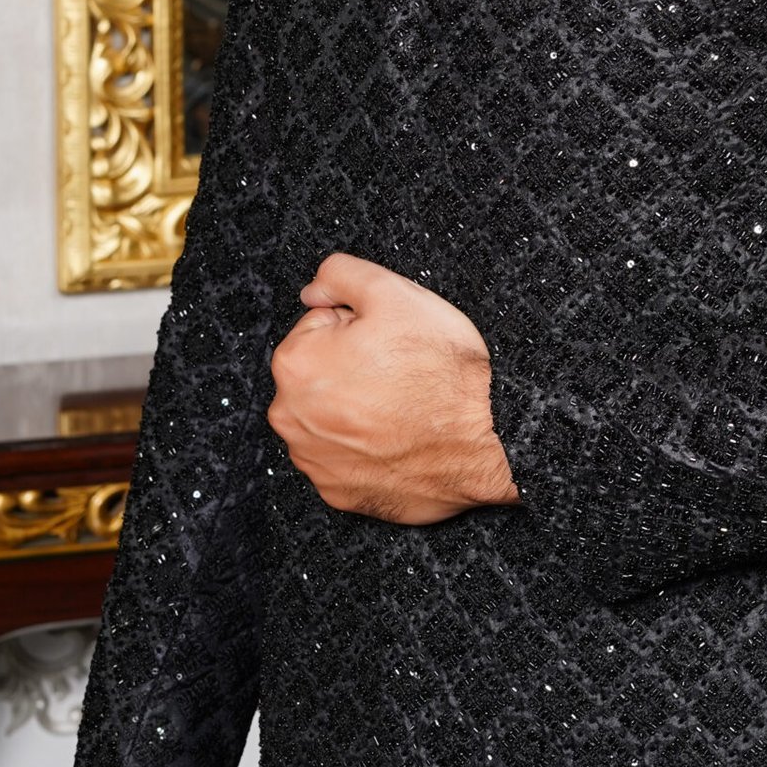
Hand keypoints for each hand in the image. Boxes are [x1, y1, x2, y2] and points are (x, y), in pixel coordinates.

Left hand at [269, 252, 519, 522]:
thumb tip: (313, 290)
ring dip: (356, 405)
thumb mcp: (396, 295)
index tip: (388, 342)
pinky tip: (395, 437)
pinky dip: (364, 445)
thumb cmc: (439, 375)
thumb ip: (342, 275)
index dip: (360, 326)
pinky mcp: (335, 490)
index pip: (321, 323)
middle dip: (352, 364)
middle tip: (399, 371)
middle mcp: (290, 416)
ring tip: (400, 405)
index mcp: (296, 363)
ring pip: (330, 413)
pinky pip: (343, 455)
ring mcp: (311, 459)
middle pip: (322, 370)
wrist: (477, 451)